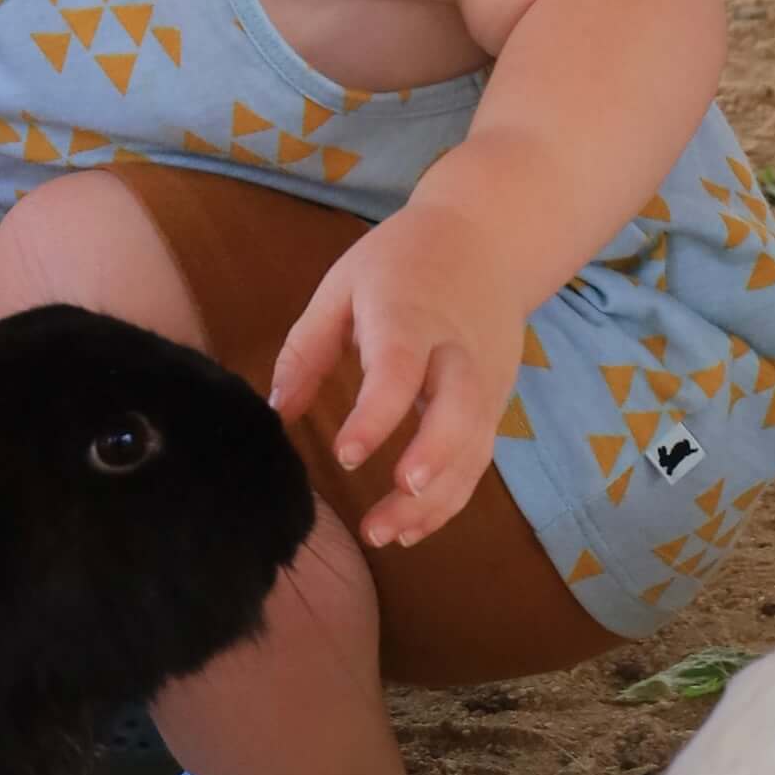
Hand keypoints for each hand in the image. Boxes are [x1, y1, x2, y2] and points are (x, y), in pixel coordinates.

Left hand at [267, 200, 528, 549]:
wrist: (487, 238)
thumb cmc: (400, 262)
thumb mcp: (342, 287)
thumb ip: (307, 349)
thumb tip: (275, 412)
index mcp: (412, 314)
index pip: (400, 369)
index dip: (377, 415)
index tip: (345, 454)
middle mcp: (459, 351)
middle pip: (459, 411)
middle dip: (432, 462)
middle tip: (393, 504)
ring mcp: (487, 378)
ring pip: (475, 446)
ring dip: (438, 498)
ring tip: (389, 535)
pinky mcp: (499, 399)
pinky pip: (480, 456)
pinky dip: (452, 496)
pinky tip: (412, 527)